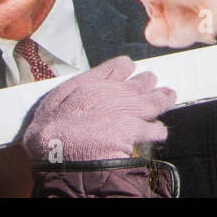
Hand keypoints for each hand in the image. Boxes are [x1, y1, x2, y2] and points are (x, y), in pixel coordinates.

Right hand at [20, 56, 175, 161]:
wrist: (57, 149)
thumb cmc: (48, 128)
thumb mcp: (53, 100)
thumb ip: (75, 88)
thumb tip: (94, 82)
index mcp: (93, 83)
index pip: (118, 67)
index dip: (125, 68)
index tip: (129, 69)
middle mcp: (114, 93)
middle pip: (141, 82)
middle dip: (147, 82)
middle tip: (151, 82)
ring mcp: (127, 111)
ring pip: (155, 101)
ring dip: (163, 99)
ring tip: (168, 96)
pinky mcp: (134, 131)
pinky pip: (154, 130)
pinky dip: (157, 131)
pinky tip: (158, 131)